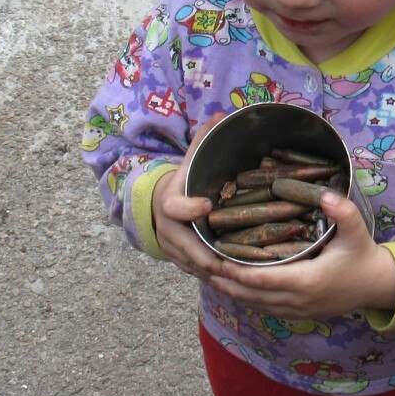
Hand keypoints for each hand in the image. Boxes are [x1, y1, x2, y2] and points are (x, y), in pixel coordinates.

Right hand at [152, 113, 227, 280]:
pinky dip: (213, 278)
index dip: (190, 208)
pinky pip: (195, 273)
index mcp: (169, 202)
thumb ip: (202, 142)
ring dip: (214, 272)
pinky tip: (235, 281)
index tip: (207, 206)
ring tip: (240, 276)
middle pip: (186, 247)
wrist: (154, 205)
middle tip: (233, 263)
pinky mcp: (178, 261)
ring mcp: (171, 247)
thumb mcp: (188, 163)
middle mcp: (167, 228)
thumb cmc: (180, 183)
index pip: (176, 207)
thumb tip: (221, 114)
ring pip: (192, 265)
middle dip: (209, 256)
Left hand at [208, 190, 394, 319]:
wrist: (377, 285)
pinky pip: (267, 309)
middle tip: (202, 267)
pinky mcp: (300, 313)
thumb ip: (342, 211)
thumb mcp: (356, 230)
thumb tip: (325, 194)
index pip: (261, 279)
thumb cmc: (363, 255)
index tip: (215, 259)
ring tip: (212, 277)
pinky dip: (249, 299)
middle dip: (226, 282)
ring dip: (234, 292)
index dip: (236, 272)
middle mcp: (298, 300)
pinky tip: (236, 288)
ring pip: (257, 305)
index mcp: (306, 280)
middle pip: (252, 295)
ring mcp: (299, 310)